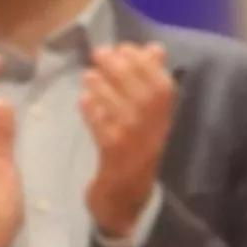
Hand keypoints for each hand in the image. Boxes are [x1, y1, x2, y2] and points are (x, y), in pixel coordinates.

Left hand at [79, 42, 174, 237]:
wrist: (127, 199)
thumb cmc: (134, 150)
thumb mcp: (146, 117)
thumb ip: (148, 82)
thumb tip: (153, 47)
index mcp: (164, 121)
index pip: (164, 88)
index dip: (146, 65)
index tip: (126, 47)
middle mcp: (154, 133)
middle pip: (144, 97)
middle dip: (123, 71)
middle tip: (100, 52)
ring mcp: (135, 147)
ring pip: (124, 113)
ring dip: (105, 90)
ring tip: (89, 74)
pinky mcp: (114, 159)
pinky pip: (105, 134)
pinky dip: (94, 115)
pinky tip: (83, 101)